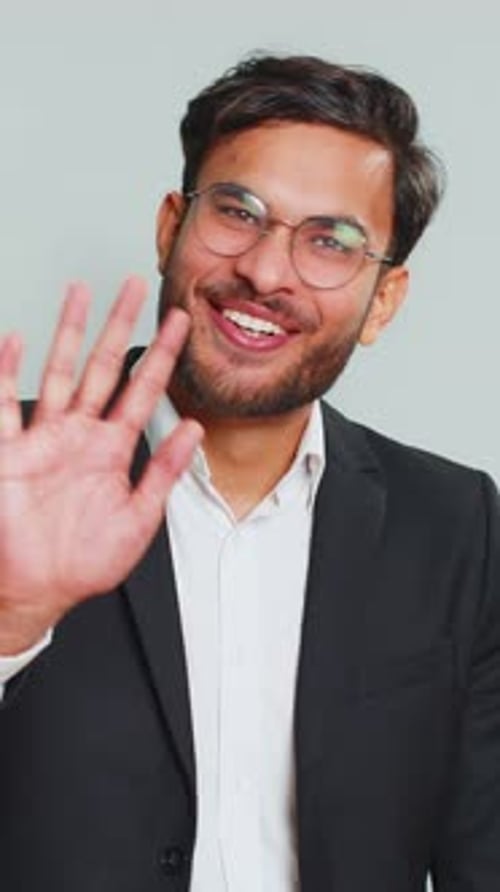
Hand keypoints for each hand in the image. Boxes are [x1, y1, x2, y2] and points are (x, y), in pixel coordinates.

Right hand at [0, 277, 201, 654]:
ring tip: (80, 293)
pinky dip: (7, 373)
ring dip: (68, 332)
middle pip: (103, 367)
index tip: (180, 324)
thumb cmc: (85, 560)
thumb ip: (164, 471)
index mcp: (112, 449)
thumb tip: (195, 430)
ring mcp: (45, 439)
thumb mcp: (139, 518)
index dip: (163, 356)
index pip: (144, 390)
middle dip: (120, 325)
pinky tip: (16, 342)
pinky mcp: (10, 453)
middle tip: (136, 288)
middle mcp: (80, 435)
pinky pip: (5, 406)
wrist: (38, 589)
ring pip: (59, 372)